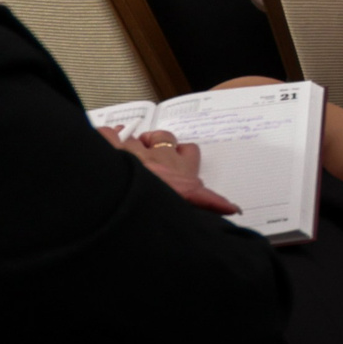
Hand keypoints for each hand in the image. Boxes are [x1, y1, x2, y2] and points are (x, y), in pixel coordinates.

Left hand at [98, 125, 239, 215]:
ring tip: (124, 145)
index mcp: (180, 173)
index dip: (183, 153)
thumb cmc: (161, 209)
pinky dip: (107, 134)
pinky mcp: (113, 148)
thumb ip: (211, 203)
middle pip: (164, 138)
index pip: (189, 153)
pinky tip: (108, 136)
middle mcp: (161, 158)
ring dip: (131, 141)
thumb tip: (235, 209)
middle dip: (157, 141)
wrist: (131, 210)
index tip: (180, 155)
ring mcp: (136, 152)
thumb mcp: (192, 206)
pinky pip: (109, 134)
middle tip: (148, 150)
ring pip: (136, 138)